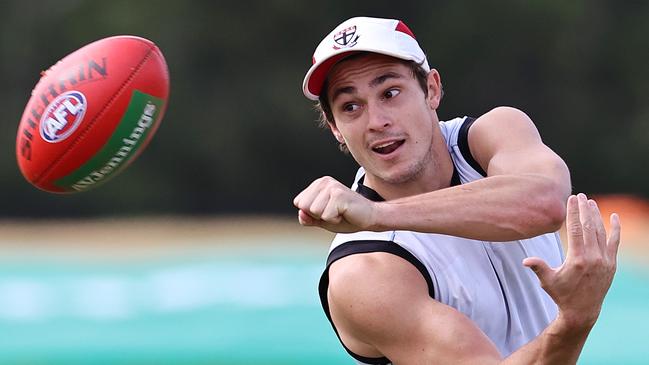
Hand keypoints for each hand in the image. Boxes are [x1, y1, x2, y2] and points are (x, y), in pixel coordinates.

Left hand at [293, 176, 377, 232]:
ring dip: (328, 218)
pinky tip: (345, 213)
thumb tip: (301, 214)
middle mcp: (323, 182)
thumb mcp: (322, 220)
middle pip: (304, 207)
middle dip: (318, 216)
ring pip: (314, 211)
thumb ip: (308, 218)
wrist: (370, 217)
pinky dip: (335, 220)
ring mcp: (331, 187)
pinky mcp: (338, 195)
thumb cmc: (347, 217)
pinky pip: (326, 216)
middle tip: (335, 212)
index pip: (299, 203)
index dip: (312, 214)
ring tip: (340, 212)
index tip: (328, 211)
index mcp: (318, 185)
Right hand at [523, 193, 620, 329]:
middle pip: (589, 227)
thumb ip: (538, 267)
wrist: (582, 311)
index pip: (576, 229)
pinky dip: (615, 229)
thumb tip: (525, 260)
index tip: (572, 199)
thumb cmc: (561, 295)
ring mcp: (605, 260)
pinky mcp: (612, 264)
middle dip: (585, 209)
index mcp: (577, 259)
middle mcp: (594, 258)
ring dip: (597, 216)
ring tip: (591, 202)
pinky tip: (614, 216)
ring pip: (601, 232)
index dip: (573, 212)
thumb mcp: (547, 281)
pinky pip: (615, 242)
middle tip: (580, 195)